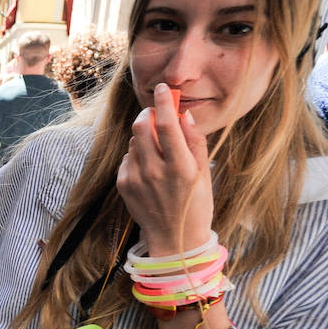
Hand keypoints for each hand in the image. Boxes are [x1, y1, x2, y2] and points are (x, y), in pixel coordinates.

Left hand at [116, 83, 212, 255]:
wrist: (174, 240)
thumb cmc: (195, 204)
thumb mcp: (204, 174)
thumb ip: (195, 142)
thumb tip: (185, 115)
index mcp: (181, 168)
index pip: (167, 125)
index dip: (164, 102)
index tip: (163, 88)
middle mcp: (156, 172)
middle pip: (141, 127)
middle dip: (148, 114)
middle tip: (156, 114)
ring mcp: (137, 179)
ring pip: (134, 141)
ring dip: (144, 137)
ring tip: (157, 150)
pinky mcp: (124, 185)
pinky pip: (127, 158)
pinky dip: (137, 155)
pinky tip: (149, 168)